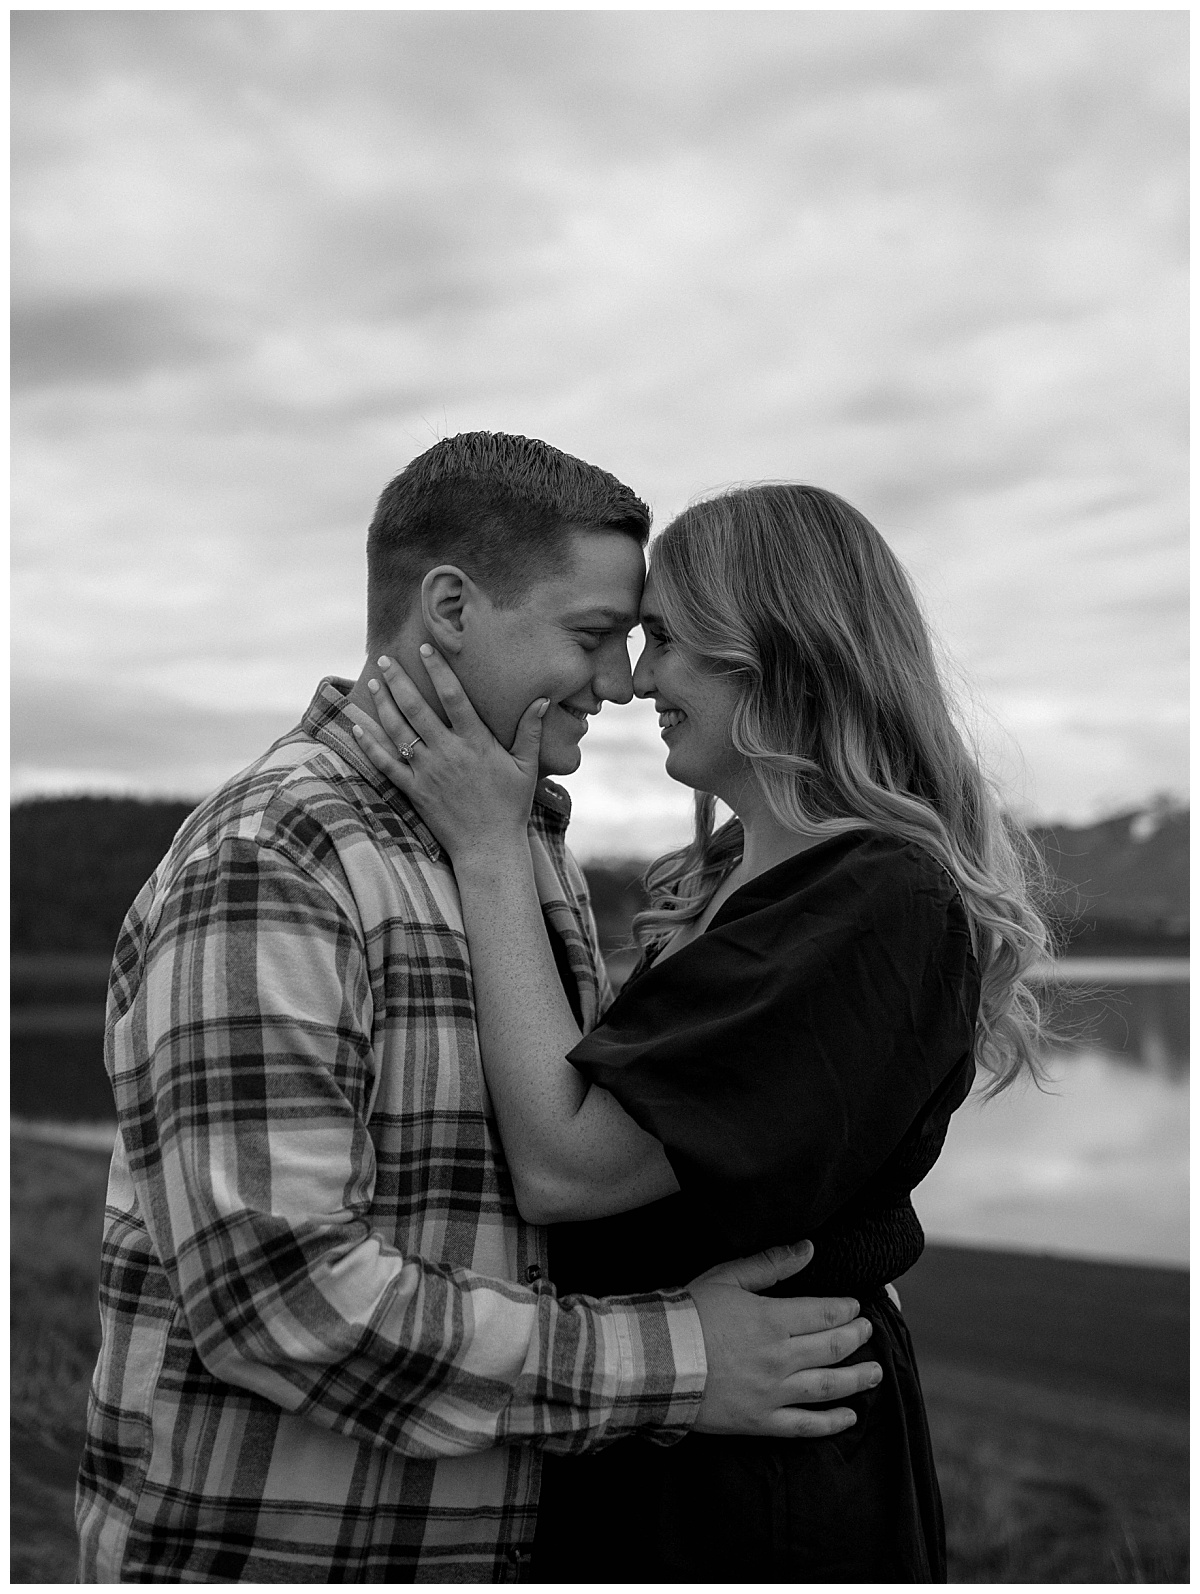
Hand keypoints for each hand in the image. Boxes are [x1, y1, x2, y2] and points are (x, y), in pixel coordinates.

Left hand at [346, 647, 547, 859]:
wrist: (489, 847)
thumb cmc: (511, 806)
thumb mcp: (527, 766)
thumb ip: (531, 731)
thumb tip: (543, 700)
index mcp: (476, 742)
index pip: (453, 697)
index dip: (438, 670)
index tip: (425, 649)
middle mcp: (448, 753)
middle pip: (416, 708)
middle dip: (398, 680)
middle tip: (385, 659)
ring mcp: (427, 772)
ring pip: (398, 731)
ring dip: (383, 704)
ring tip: (373, 683)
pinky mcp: (413, 791)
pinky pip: (386, 764)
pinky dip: (369, 744)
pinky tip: (357, 727)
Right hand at [687, 1241, 880, 1437]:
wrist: (656, 1362)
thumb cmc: (688, 1314)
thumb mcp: (727, 1277)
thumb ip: (770, 1264)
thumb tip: (808, 1248)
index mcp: (772, 1320)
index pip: (824, 1314)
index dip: (845, 1310)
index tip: (855, 1307)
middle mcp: (779, 1358)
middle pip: (833, 1348)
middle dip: (856, 1338)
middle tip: (868, 1332)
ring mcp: (772, 1393)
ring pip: (828, 1387)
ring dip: (857, 1379)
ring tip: (875, 1372)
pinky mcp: (761, 1421)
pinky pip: (805, 1426)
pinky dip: (832, 1422)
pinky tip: (850, 1416)